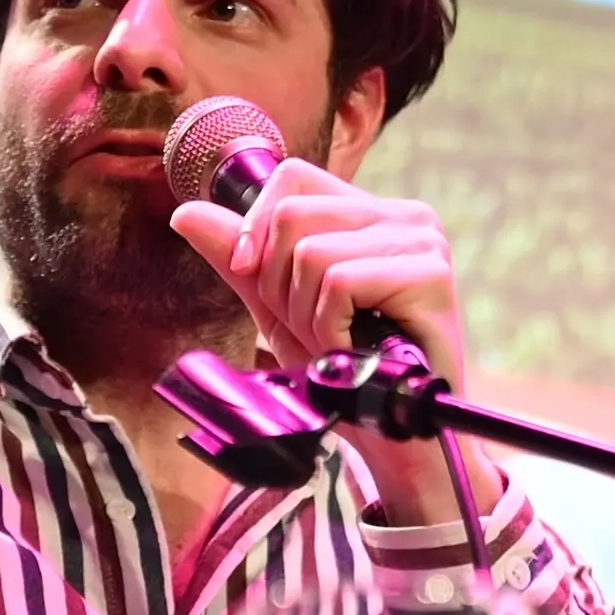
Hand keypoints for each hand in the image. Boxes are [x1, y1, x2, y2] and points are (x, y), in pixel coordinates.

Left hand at [171, 168, 484, 527]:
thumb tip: (185, 212)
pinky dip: (329, 328)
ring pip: (309, 252)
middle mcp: (403, 216)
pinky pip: (339, 282)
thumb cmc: (344, 375)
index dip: (256, 227)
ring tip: (336, 345)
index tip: (255, 279)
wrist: (392, 437)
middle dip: (279, 286)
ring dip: (305, 314)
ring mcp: (422, 241)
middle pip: (291, 214)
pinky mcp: (430, 274)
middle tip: (314, 330)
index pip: (291, 177)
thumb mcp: (277, 310)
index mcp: (370, 213)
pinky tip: (353, 351)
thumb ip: (239, 259)